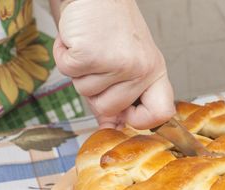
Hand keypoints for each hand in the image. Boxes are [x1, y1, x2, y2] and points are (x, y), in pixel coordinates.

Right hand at [53, 0, 174, 128]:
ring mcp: (118, 63)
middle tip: (99, 60)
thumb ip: (120, 96)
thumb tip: (109, 127)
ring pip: (85, 92)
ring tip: (91, 44)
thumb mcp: (126, 62)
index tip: (124, 115)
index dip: (140, 121)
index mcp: (155, 72)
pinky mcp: (92, 55)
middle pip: (109, 108)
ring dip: (79, 70)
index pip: (161, 113)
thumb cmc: (111, 26)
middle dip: (94, 90)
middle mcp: (142, 70)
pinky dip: (64, 55)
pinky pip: (68, 72)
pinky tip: (76, 38)